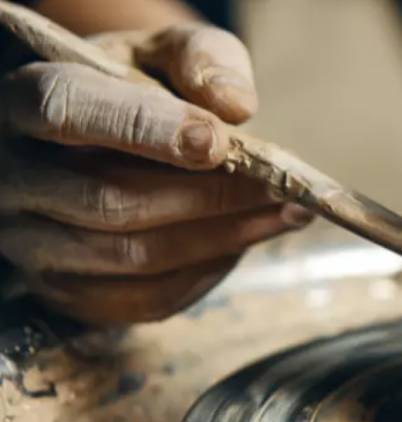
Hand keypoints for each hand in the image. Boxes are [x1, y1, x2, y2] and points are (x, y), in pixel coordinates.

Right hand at [0, 24, 311, 325]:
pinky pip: (145, 299)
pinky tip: (245, 242)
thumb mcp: (169, 52)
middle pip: (110, 200)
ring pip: (132, 257)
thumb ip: (202, 61)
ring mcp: (33, 241)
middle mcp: (16, 175)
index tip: (217, 142)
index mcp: (27, 98)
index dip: (145, 129)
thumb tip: (233, 106)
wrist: (118, 132)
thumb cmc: (143, 87)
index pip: (68, 110)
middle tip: (282, 187)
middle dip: (211, 196)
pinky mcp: (68, 290)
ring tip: (285, 213)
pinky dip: (206, 274)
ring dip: (223, 238)